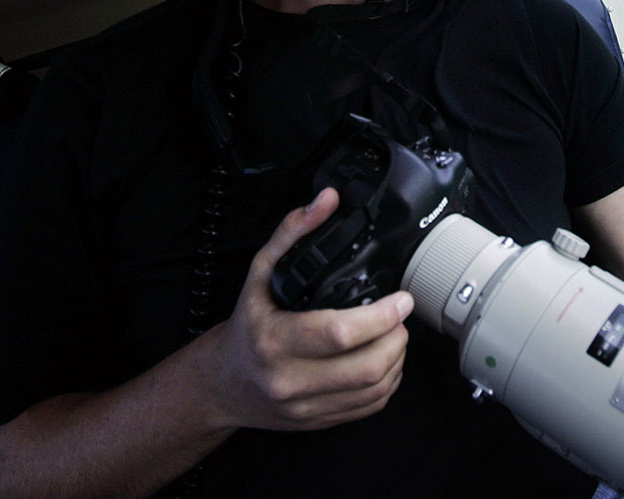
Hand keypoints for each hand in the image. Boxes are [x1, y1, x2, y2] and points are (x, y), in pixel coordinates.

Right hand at [203, 188, 412, 431]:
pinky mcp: (319, 422)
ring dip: (397, 359)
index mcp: (275, 341)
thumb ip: (294, 232)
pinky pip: (369, 407)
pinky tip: (384, 360)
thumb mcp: (261, 272)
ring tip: (393, 335)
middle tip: (398, 316)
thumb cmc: (246, 326)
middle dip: (396, 337)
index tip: (400, 299)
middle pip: (367, 367)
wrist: (224, 383)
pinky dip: (388, 382)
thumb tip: (325, 201)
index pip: (339, 333)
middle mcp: (289, 380)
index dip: (381, 315)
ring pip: (375, 390)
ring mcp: (305, 407)